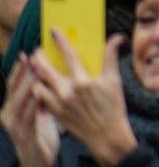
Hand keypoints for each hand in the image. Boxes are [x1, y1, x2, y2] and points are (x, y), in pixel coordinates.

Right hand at [1, 56, 60, 166]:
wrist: (38, 164)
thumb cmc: (41, 135)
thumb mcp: (40, 113)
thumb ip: (42, 97)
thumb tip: (51, 76)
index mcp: (13, 107)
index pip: (14, 84)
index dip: (19, 69)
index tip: (27, 53)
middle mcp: (9, 114)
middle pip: (14, 89)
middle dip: (23, 73)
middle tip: (31, 57)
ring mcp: (14, 125)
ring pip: (19, 101)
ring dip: (27, 85)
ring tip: (35, 72)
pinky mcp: (22, 135)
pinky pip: (27, 117)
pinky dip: (33, 105)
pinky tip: (39, 95)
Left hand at [28, 33, 134, 166]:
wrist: (106, 136)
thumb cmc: (113, 108)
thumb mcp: (114, 81)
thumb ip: (111, 57)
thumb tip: (116, 38)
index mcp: (83, 80)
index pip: (68, 54)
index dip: (60, 40)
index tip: (53, 30)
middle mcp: (67, 90)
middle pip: (44, 67)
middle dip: (38, 56)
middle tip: (38, 50)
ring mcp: (58, 102)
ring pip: (37, 82)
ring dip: (34, 72)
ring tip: (35, 66)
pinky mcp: (54, 112)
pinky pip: (39, 96)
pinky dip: (37, 88)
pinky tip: (38, 84)